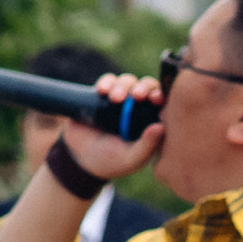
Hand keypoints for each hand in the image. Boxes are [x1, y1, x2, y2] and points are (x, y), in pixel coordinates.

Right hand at [47, 77, 164, 180]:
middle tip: (136, 96)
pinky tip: (102, 91)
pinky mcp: (103, 94)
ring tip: (114, 98)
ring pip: (128, 81)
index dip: (162, 97)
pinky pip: (108, 80)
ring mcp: (121, 100)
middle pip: (147, 86)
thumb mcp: (130, 159)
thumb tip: (161, 127)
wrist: (80, 157)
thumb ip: (146, 146)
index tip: (155, 99)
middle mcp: (139, 108)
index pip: (163, 104)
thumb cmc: (111, 161)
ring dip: (123, 86)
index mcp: (151, 123)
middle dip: (143, 87)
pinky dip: (106, 82)